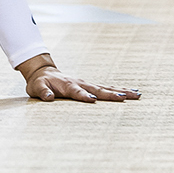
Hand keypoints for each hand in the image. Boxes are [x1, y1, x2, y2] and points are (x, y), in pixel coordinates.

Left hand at [18, 55, 140, 103]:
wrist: (44, 73)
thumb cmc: (40, 83)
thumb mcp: (36, 88)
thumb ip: (43, 92)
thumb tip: (47, 97)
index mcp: (67, 86)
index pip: (77, 92)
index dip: (84, 96)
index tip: (93, 99)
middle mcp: (80, 83)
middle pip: (98, 89)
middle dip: (112, 94)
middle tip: (127, 97)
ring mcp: (86, 84)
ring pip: (106, 88)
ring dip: (121, 91)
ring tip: (137, 94)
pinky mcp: (90, 86)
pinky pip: (106, 88)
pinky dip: (118, 90)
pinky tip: (130, 93)